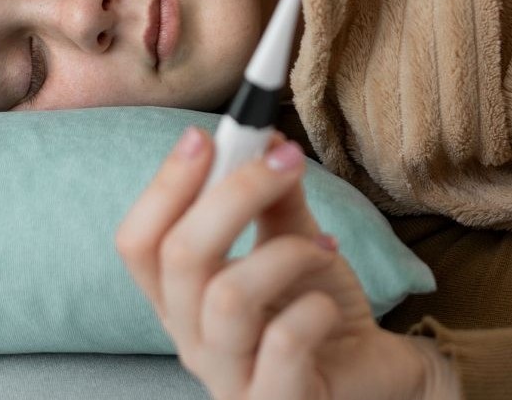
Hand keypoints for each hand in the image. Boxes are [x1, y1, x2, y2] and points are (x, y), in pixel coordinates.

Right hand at [116, 128, 459, 399]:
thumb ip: (276, 199)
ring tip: (324, 248)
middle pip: (179, 257)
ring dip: (284, 253)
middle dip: (234, 193)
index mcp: (181, 299)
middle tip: (286, 158)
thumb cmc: (319, 312)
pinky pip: (284, 342)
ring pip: (227, 297)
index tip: (208, 135)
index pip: (139, 242)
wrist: (372, 375)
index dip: (165, 185)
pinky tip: (330, 307)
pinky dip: (316, 307)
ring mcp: (229, 379)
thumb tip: (266, 140)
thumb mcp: (296, 244)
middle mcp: (191, 341)